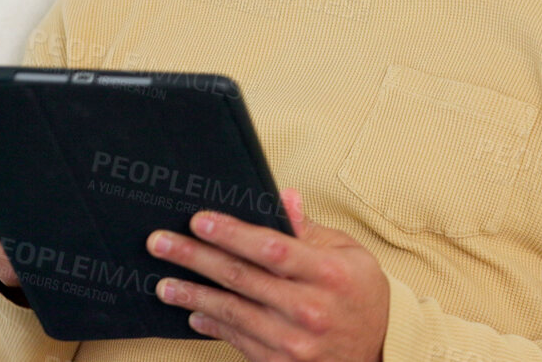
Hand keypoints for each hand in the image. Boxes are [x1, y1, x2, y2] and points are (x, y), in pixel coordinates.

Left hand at [148, 189, 387, 361]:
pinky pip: (239, 340)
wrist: (380, 350)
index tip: (199, 220)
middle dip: (195, 258)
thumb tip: (283, 196)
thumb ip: (309, 229)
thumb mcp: (347, 252)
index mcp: (329, 274)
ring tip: (164, 282)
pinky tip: (193, 311)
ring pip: (233, 312)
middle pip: (242, 278)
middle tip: (161, 243)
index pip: (271, 248)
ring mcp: (295, 342)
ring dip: (193, 295)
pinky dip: (213, 324)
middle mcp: (311, 309)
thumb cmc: (361, 294)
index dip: (231, 233)